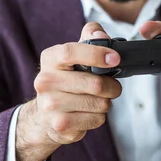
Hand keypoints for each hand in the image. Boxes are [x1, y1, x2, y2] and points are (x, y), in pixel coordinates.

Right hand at [15, 22, 121, 160]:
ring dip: (106, 102)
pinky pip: (96, 119)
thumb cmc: (66, 80)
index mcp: (50, 59)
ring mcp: (50, 105)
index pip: (71, 51)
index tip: (116, 59)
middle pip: (94, 83)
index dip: (97, 54)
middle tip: (113, 86)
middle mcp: (45, 81)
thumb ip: (89, 38)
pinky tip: (88, 113)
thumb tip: (101, 35)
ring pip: (99, 103)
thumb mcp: (74, 55)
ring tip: (97, 100)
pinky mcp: (60, 125)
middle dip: (112, 85)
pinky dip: (99, 117)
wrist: (45, 116)